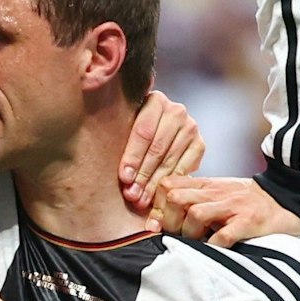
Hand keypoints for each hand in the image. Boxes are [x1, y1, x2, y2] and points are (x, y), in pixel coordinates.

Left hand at [120, 90, 204, 217]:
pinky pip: (184, 168)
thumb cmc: (131, 128)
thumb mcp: (124, 124)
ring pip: (169, 161)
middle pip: (157, 149)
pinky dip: (170, 184)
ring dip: (154, 184)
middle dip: (142, 175)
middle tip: (131, 195)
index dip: (133, 157)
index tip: (123, 178)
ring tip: (140, 200)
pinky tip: (158, 197)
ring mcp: (190, 127)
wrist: (160, 129)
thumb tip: (99, 155)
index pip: (143, 132)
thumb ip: (114, 130)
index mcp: (155, 100)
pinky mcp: (200, 144)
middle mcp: (176, 111)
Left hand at [155, 176, 299, 246]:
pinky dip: (214, 245)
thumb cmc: (248, 199)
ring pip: (195, 214)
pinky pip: (224, 235)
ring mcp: (232, 207)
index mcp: (205, 185)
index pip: (167, 185)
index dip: (157, 204)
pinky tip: (213, 250)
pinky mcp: (249, 222)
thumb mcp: (218, 192)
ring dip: (189, 232)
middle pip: (175, 198)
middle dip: (168, 219)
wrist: (288, 196)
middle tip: (176, 235)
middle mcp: (215, 193)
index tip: (158, 222)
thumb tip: (162, 216)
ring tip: (195, 242)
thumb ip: (194, 198)